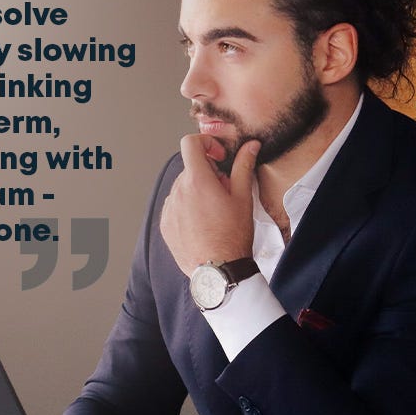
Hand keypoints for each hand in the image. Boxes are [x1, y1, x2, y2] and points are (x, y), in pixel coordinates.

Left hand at [161, 135, 259, 275]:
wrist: (218, 271)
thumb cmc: (232, 236)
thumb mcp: (243, 197)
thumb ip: (243, 166)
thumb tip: (250, 146)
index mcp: (197, 180)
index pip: (190, 143)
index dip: (206, 144)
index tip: (218, 157)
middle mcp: (178, 192)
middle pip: (190, 169)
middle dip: (207, 175)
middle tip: (224, 193)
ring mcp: (169, 209)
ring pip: (182, 188)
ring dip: (197, 192)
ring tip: (214, 213)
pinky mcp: (165, 225)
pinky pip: (175, 206)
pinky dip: (187, 208)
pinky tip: (203, 224)